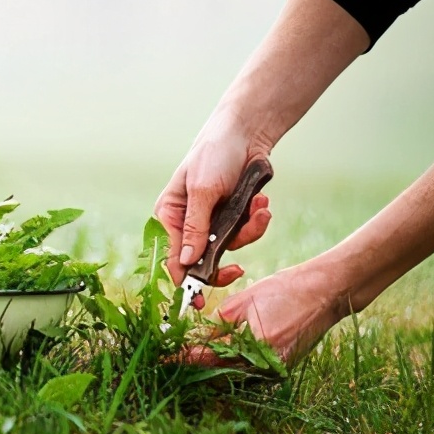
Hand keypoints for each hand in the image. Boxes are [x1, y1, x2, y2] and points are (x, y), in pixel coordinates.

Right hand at [154, 122, 272, 286]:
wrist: (247, 132)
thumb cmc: (215, 154)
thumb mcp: (203, 191)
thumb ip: (196, 229)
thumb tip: (186, 262)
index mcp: (170, 216)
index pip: (174, 257)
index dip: (185, 280)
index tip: (198, 301)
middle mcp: (189, 223)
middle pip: (202, 261)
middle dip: (224, 263)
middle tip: (237, 273)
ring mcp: (213, 222)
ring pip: (229, 247)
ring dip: (249, 231)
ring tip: (260, 209)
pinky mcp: (234, 217)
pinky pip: (246, 233)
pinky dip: (257, 220)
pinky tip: (262, 204)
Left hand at [172, 261, 345, 367]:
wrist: (325, 292)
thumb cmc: (285, 291)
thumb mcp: (244, 302)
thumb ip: (218, 323)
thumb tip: (195, 336)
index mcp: (255, 348)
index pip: (210, 358)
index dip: (185, 356)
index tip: (166, 356)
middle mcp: (266, 367)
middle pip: (220, 372)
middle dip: (196, 363)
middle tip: (173, 357)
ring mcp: (275, 371)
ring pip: (233, 374)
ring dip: (213, 365)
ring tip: (190, 356)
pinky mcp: (281, 369)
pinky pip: (249, 371)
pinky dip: (231, 364)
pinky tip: (217, 356)